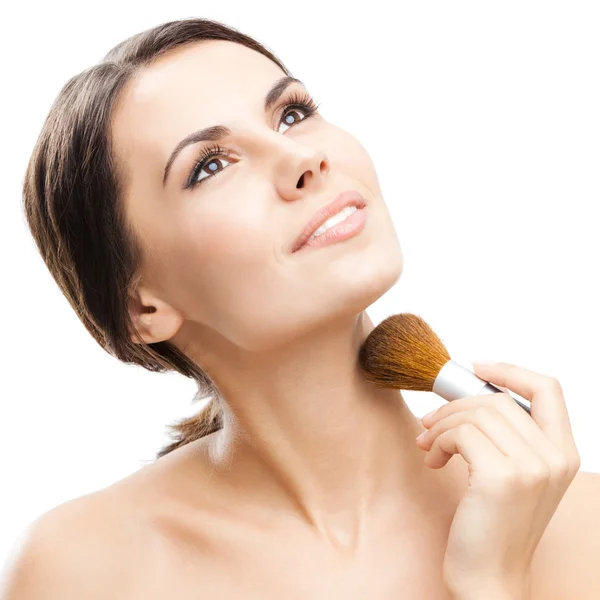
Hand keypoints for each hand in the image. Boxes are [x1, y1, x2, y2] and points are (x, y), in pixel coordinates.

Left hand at [416, 361, 580, 597]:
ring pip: (476, 413)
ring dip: (442, 424)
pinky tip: (433, 460)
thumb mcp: (510, 474)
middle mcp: (555, 458)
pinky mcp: (502, 478)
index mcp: (564, 453)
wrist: (489, 578)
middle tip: (430, 423)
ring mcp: (532, 468)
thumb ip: (502, 436)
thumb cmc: (493, 525)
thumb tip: (462, 397)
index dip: (511, 370)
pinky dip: (438, 440)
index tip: (478, 366)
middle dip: (455, 405)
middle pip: (497, 399)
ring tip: (428, 445)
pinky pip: (461, 433)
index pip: (548, 389)